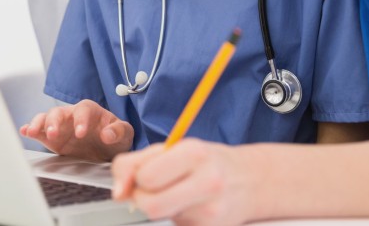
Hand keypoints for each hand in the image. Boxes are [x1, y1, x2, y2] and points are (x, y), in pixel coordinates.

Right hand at [19, 99, 132, 161]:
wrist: (107, 149)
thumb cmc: (115, 137)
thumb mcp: (124, 134)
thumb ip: (118, 131)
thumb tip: (107, 135)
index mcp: (90, 111)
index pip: (83, 110)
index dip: (81, 120)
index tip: (81, 133)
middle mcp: (72, 115)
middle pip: (59, 111)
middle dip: (54, 121)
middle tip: (54, 134)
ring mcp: (60, 126)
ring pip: (46, 118)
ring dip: (39, 124)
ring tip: (33, 132)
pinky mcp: (51, 138)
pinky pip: (39, 131)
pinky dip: (31, 129)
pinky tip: (25, 132)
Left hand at [112, 139, 257, 224]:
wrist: (251, 180)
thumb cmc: (207, 161)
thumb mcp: (174, 148)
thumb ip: (137, 163)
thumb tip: (118, 192)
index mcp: (195, 153)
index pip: (145, 176)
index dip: (136, 178)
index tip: (143, 175)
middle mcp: (207, 181)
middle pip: (150, 206)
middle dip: (142, 199)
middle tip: (152, 189)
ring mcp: (212, 211)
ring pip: (161, 218)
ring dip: (159, 208)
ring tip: (173, 196)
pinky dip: (175, 219)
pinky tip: (188, 208)